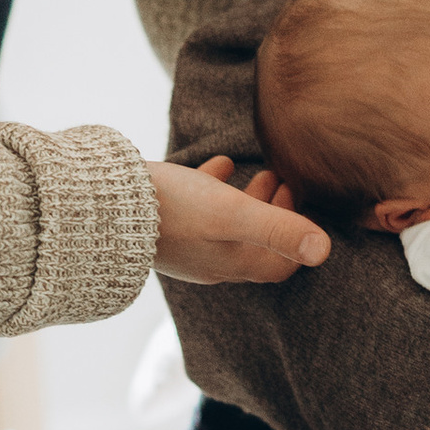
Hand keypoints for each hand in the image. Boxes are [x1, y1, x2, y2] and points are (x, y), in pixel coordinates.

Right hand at [151, 157, 328, 285]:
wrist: (104, 208)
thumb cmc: (173, 210)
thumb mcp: (232, 214)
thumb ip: (277, 228)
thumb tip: (325, 250)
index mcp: (231, 264)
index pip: (280, 266)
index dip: (298, 239)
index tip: (301, 202)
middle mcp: (211, 261)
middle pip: (256, 245)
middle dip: (277, 214)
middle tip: (285, 180)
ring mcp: (186, 246)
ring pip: (229, 227)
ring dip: (250, 200)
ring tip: (262, 171)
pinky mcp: (164, 227)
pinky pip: (198, 210)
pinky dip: (216, 189)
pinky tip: (220, 164)